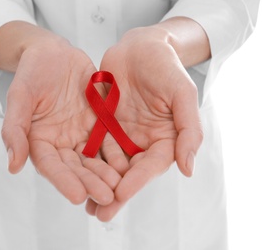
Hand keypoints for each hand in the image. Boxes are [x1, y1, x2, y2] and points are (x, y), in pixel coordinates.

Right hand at [0, 33, 120, 205]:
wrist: (53, 54)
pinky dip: (119, 153)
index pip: (51, 166)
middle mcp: (62, 143)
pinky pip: (110, 140)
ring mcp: (82, 134)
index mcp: (39, 141)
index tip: (78, 197)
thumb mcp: (20, 97)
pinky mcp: (99, 124)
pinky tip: (130, 164)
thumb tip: (13, 166)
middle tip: (107, 198)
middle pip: (76, 167)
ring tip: (120, 187)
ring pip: (95, 158)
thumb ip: (15, 129)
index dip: (64, 181)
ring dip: (107, 173)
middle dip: (91, 183)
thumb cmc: (31, 73)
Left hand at [85, 25, 203, 220]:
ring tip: (84, 203)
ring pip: (110, 163)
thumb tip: (188, 169)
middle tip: (100, 214)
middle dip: (115, 193)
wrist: (140, 46)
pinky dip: (86, 161)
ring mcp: (123, 134)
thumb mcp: (182, 94)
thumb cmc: (166, 67)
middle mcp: (143, 141)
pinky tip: (73, 174)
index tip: (120, 195)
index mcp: (165, 138)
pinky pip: (94, 145)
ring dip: (97, 183)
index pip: (151, 165)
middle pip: (129, 172)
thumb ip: (188, 130)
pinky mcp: (104, 125)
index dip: (137, 181)